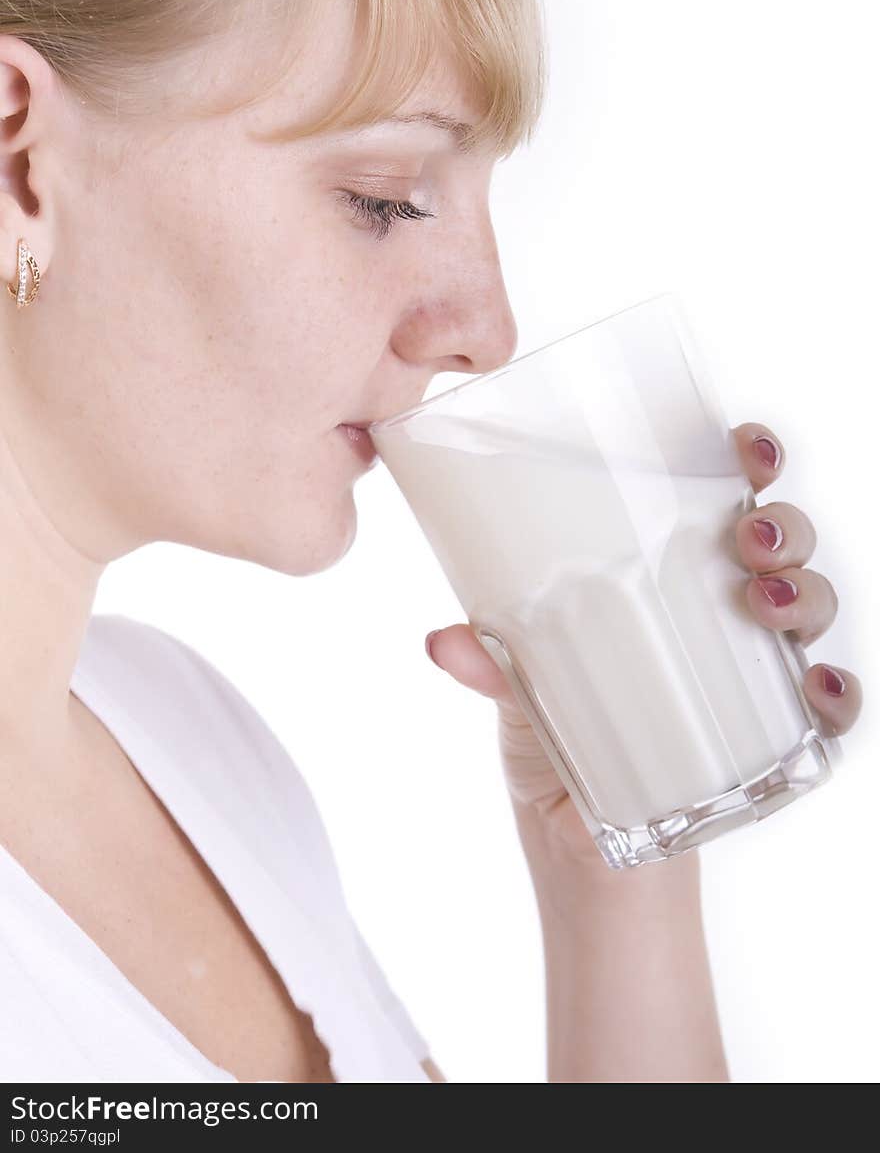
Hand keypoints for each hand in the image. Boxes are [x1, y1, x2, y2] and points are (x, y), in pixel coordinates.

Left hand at [424, 422, 862, 866]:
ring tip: (766, 601)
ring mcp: (752, 672)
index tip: (741, 447)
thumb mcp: (518, 693)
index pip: (719, 495)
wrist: (579, 853)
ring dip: (804, 592)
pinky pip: (830, 710)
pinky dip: (838, 694)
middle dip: (781, 525)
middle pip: (779, 542)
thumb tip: (445, 642)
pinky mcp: (775, 741)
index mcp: (663, 574)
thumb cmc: (553, 744)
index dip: (747, 459)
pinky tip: (816, 687)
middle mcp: (719, 611)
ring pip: (812, 606)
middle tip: (749, 539)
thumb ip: (493, 663)